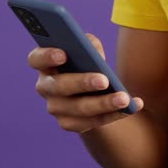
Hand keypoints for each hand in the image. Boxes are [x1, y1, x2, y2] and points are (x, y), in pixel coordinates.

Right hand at [27, 33, 144, 132]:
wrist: (91, 89)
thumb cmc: (87, 60)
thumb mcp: (88, 47)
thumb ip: (88, 43)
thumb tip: (93, 51)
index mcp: (45, 64)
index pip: (36, 58)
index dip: (46, 56)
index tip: (63, 54)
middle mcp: (45, 87)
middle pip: (59, 86)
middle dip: (82, 82)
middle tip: (104, 80)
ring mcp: (56, 108)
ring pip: (79, 108)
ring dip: (103, 104)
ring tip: (125, 98)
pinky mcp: (70, 124)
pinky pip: (93, 121)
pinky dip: (114, 114)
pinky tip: (132, 107)